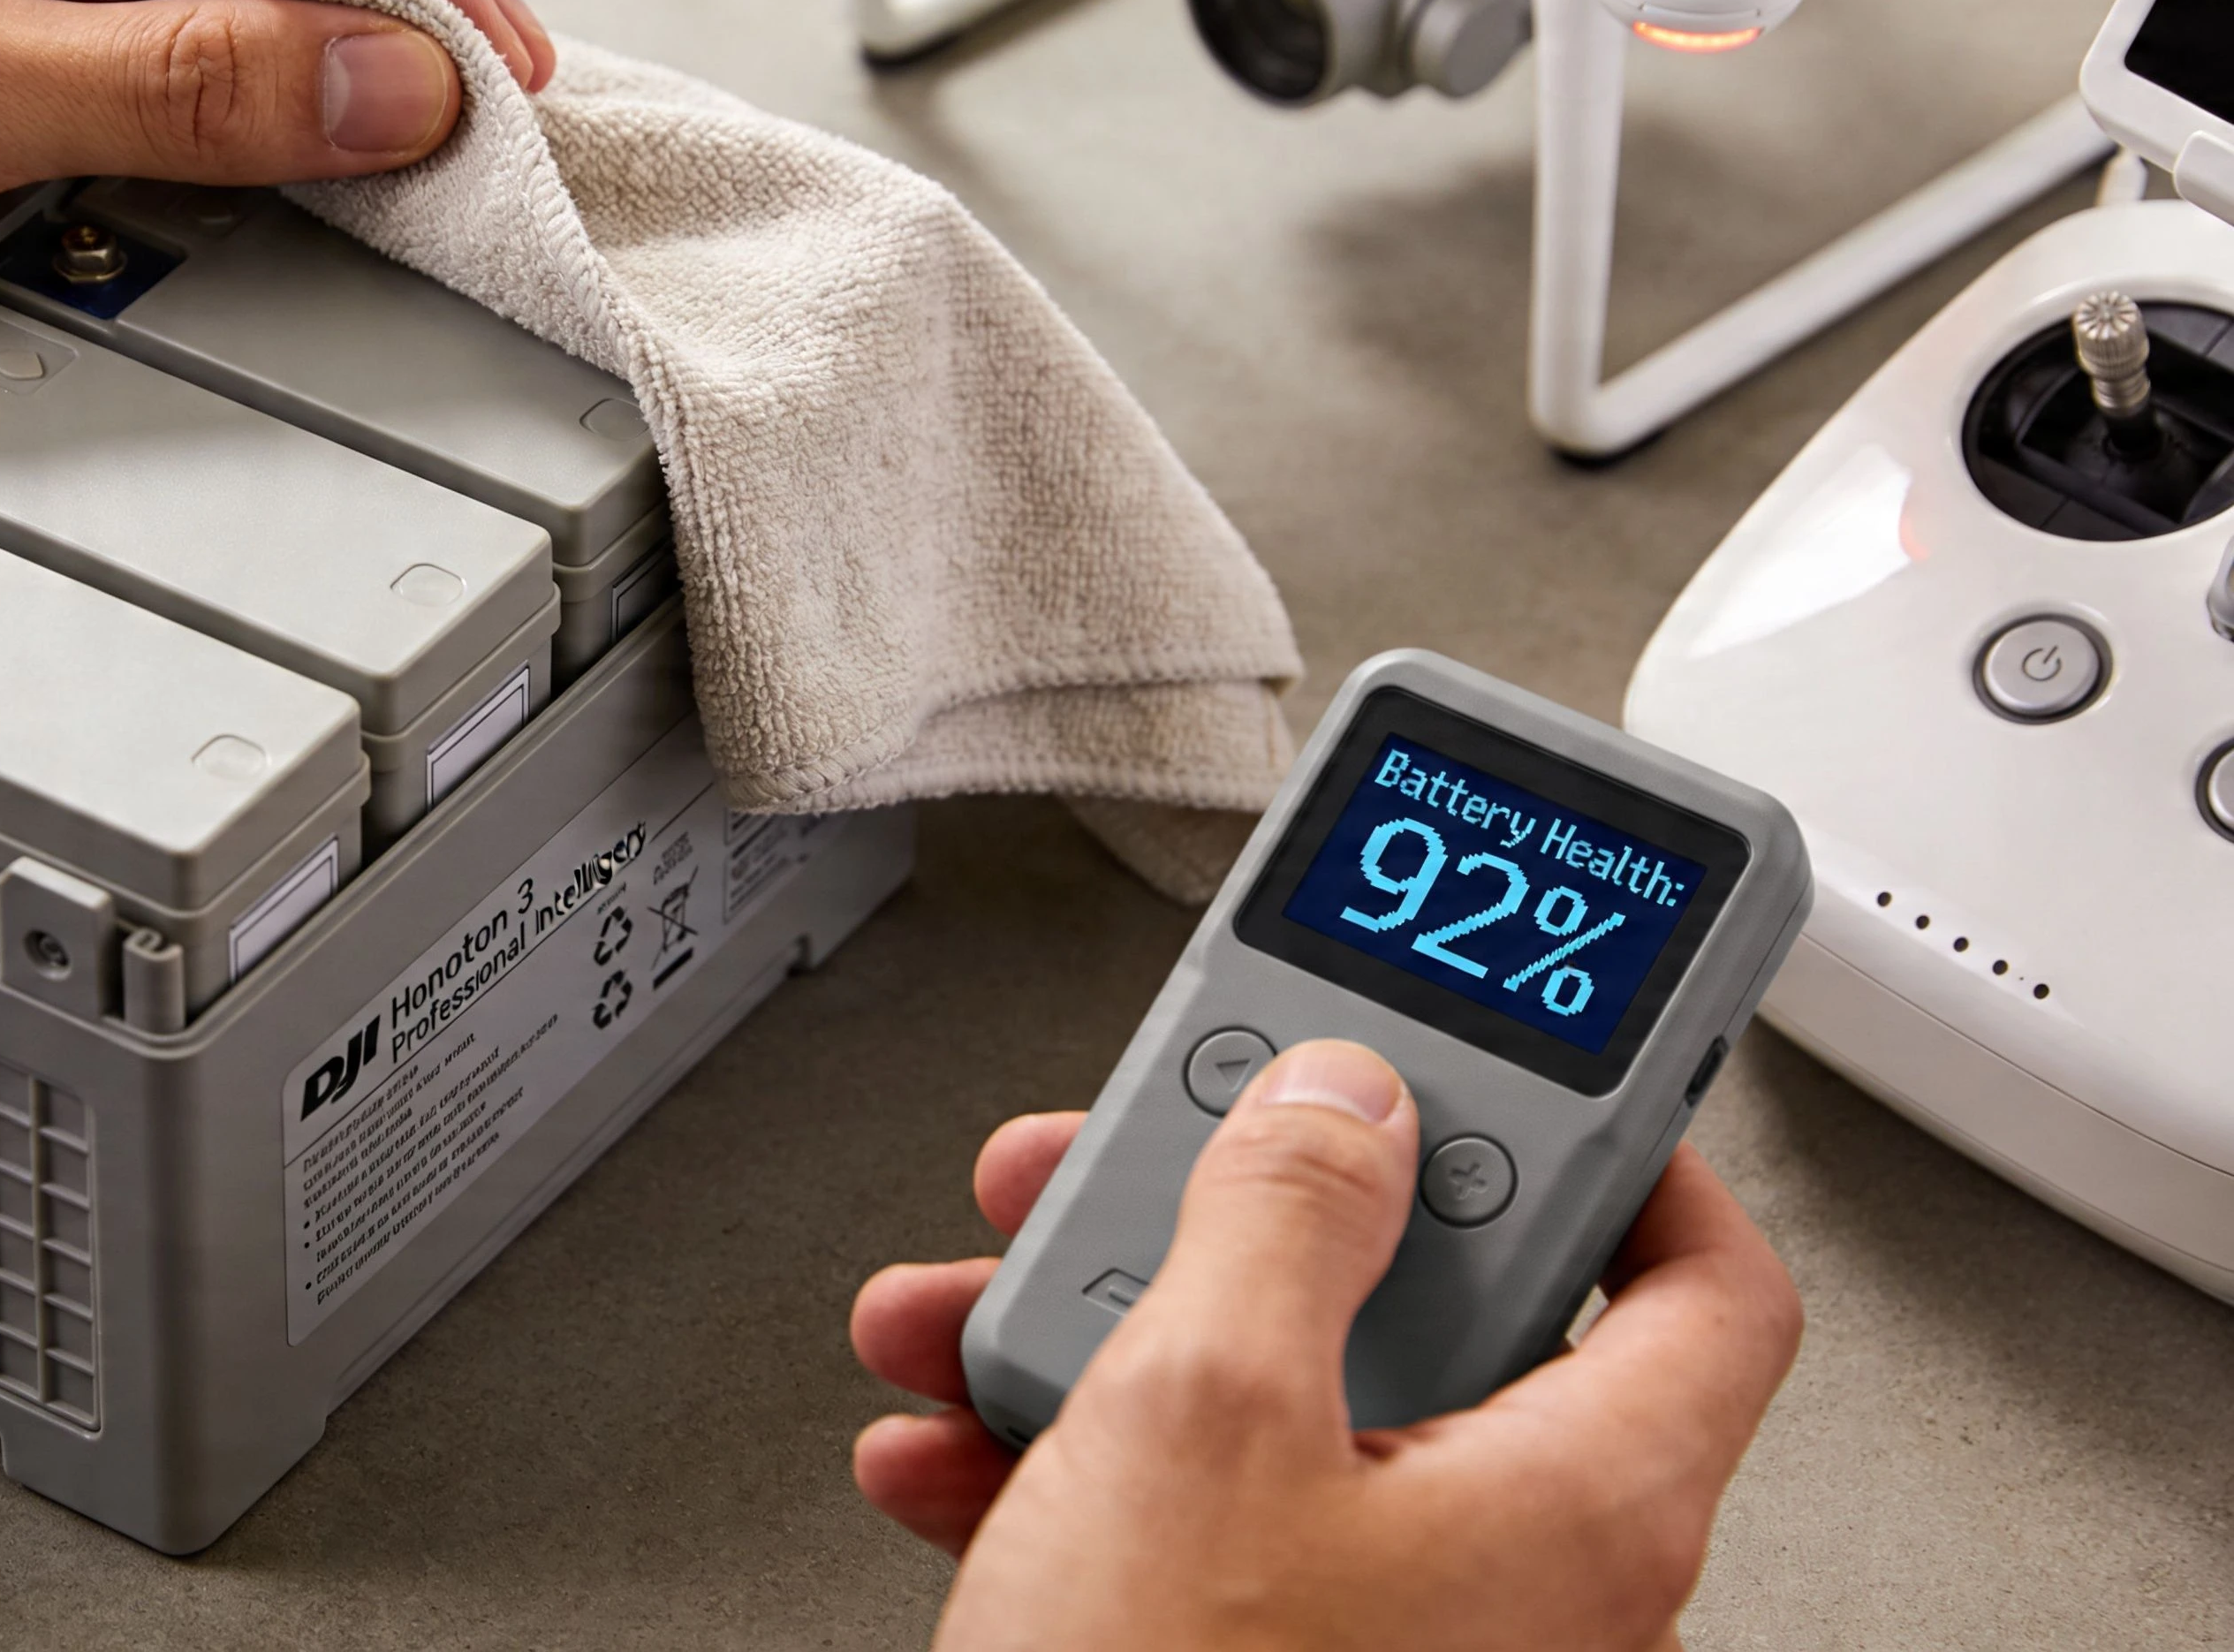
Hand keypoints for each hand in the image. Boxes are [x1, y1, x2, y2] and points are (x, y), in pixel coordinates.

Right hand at [849, 1042, 1801, 1651]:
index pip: (1705, 1280)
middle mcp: (1528, 1583)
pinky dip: (1081, 1473)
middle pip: (1428, 1323)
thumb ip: (1284, 1218)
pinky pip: (1201, 1535)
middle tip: (1143, 1157)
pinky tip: (958, 1444)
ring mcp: (1403, 1645)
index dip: (1624, 1146)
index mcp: (1586, 1503)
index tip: (1502, 1068)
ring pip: (1283, 1421)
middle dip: (1238, 1223)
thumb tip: (1344, 1104)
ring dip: (1111, 1338)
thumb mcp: (1201, 1413)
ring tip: (981, 1305)